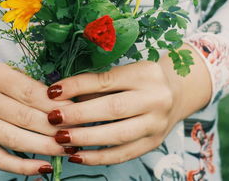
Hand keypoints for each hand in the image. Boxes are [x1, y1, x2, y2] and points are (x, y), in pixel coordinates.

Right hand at [0, 55, 71, 175]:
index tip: (74, 113)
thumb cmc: (7, 82)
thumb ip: (41, 90)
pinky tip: (45, 167)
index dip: (54, 105)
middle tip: (74, 135)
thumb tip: (71, 110)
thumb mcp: (20, 75)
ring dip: (44, 147)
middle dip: (53, 128)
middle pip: (23, 117)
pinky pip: (1, 160)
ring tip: (65, 150)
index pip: (29, 93)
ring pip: (14, 140)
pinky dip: (24, 167)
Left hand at [45, 45, 211, 165]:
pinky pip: (124, 153)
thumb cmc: (141, 80)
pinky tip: (78, 156)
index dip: (77, 86)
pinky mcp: (154, 142)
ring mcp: (157, 123)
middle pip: (113, 108)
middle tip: (53, 118)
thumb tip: (61, 96)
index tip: (52, 92)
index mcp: (145, 74)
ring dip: (86, 138)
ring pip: (118, 134)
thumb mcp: (124, 73)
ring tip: (61, 138)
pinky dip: (98, 157)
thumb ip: (97, 84)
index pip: (106, 81)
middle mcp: (155, 98)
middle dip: (79, 114)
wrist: (176, 93)